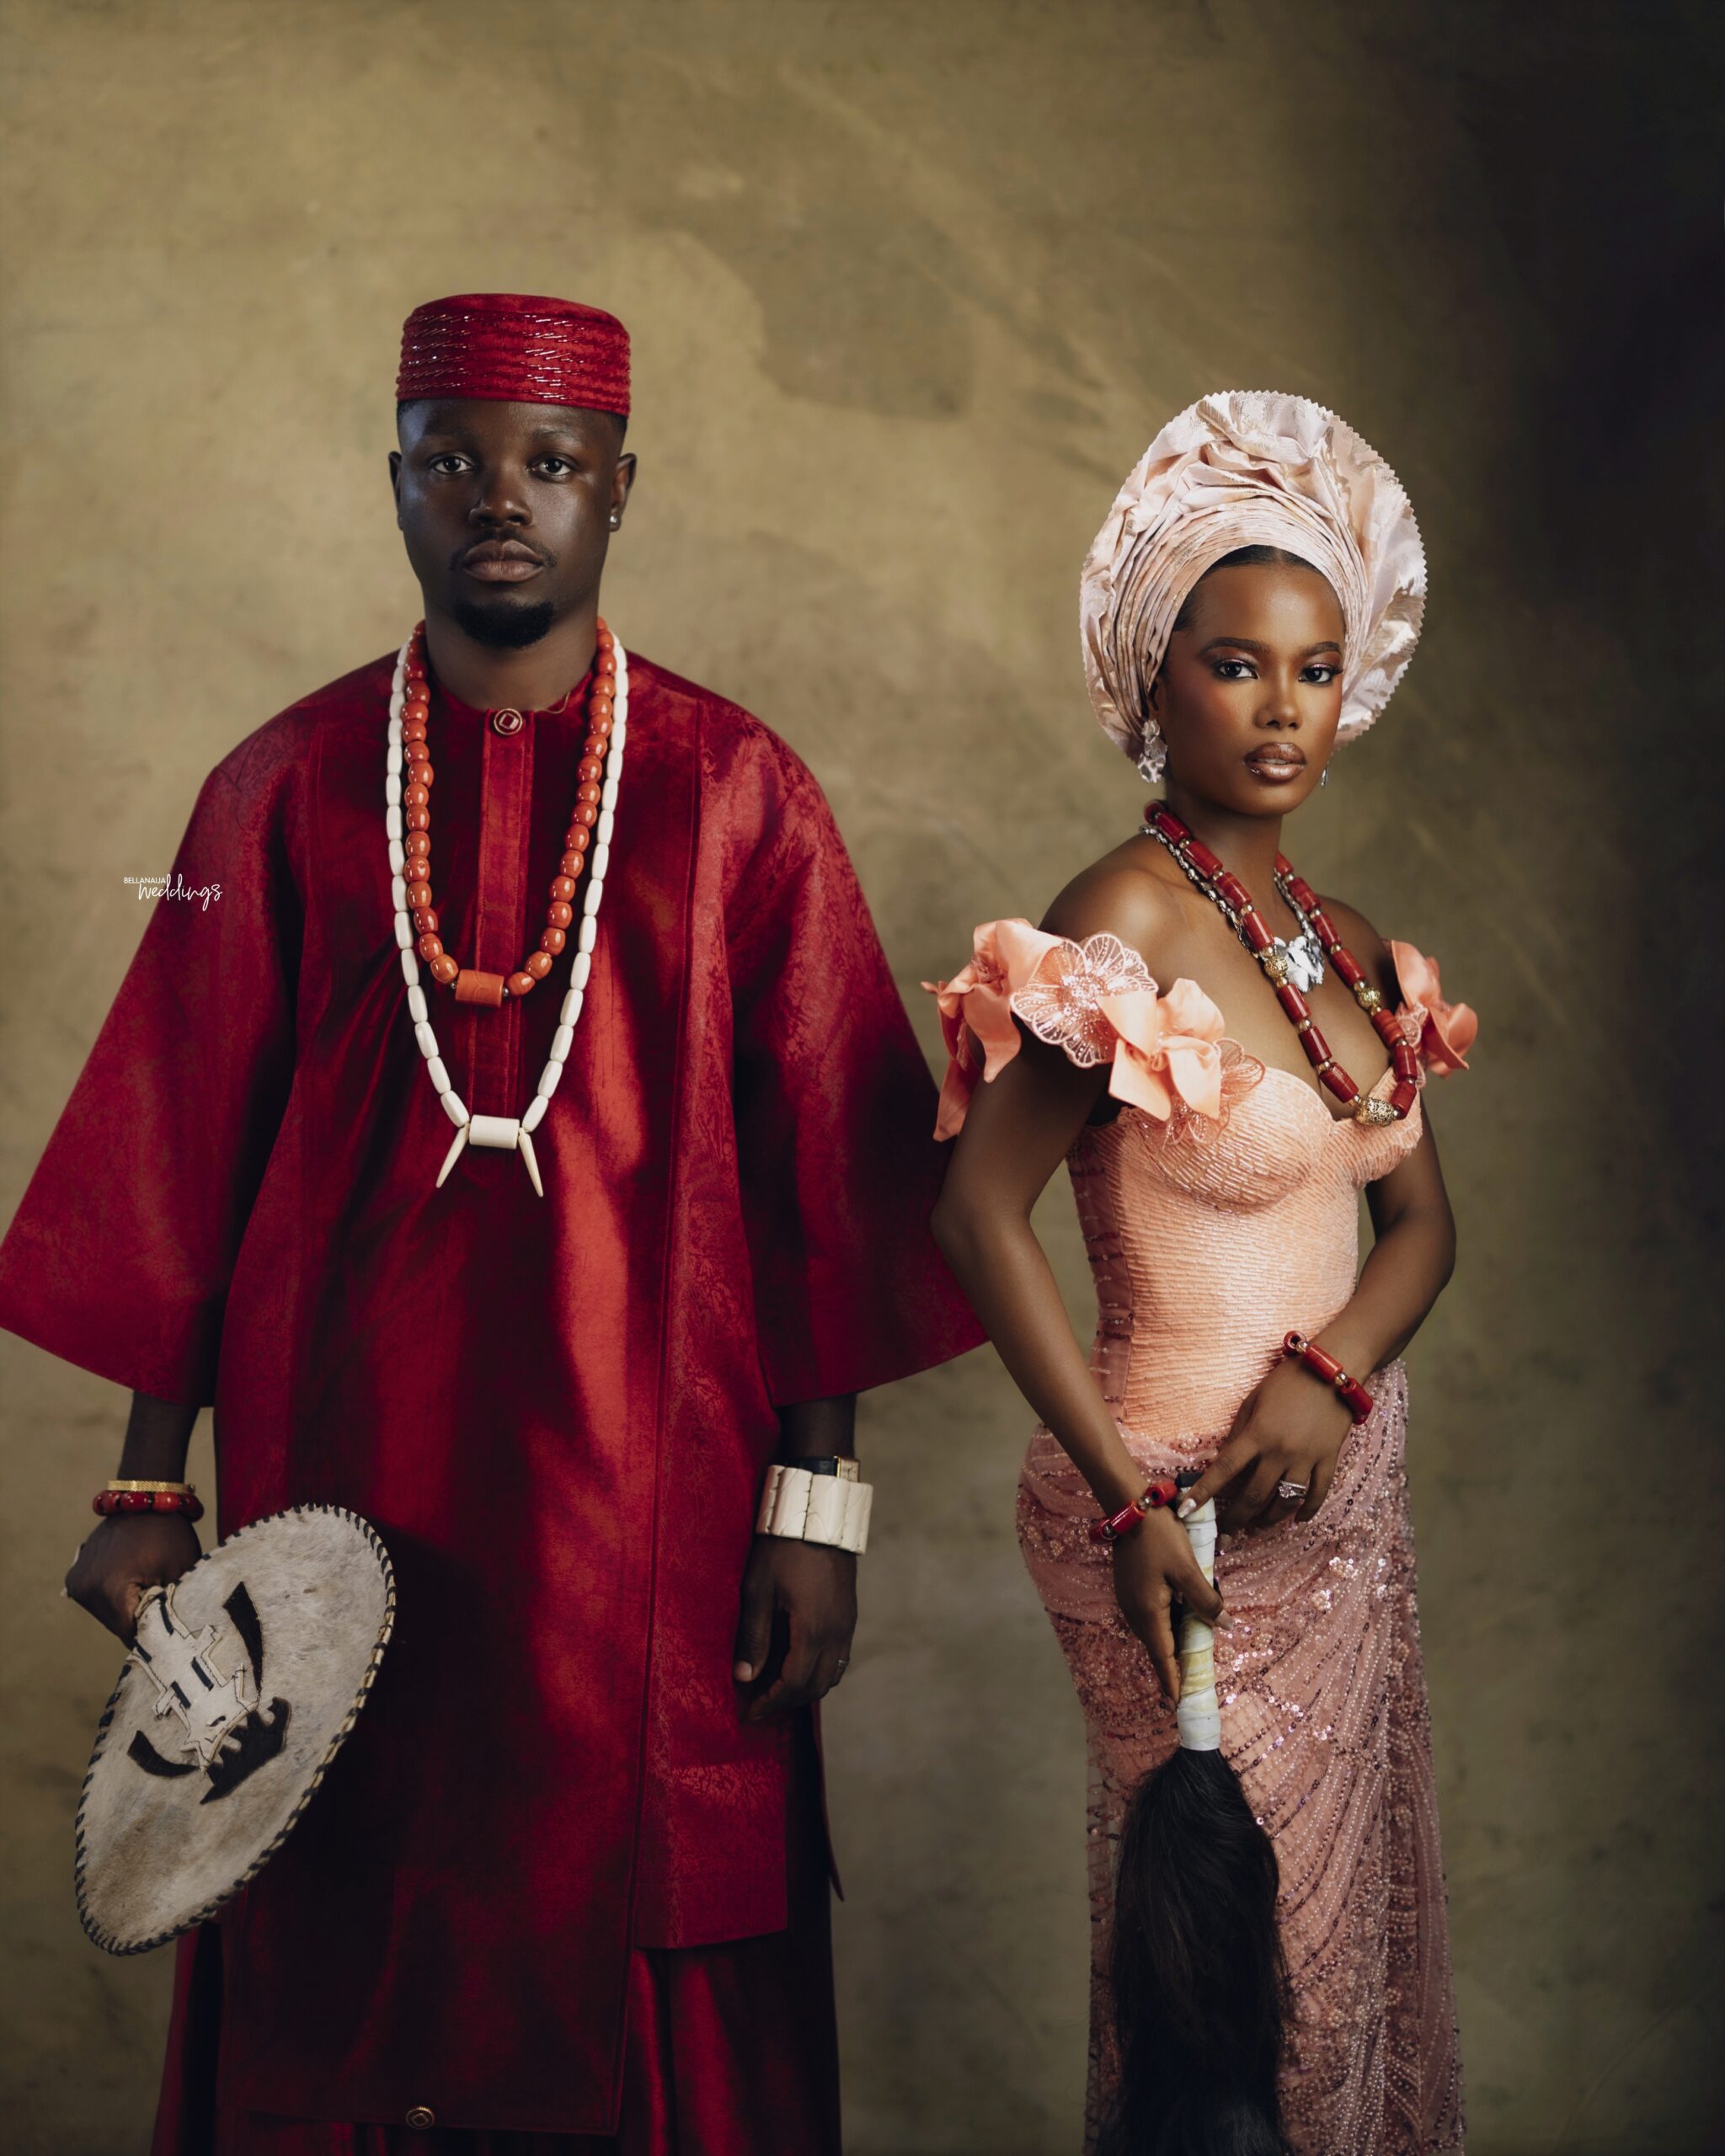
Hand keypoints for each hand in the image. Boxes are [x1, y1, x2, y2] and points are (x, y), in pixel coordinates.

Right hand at [65, 1513, 202, 1642]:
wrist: (144, 1497)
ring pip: (108, 1615)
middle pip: (117, 1626)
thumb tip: (170, 1640)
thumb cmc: (169, 1533)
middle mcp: (86, 1589)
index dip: (153, 1633)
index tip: (170, 1626)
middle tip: (162, 1600)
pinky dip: (116, 1597)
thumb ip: (171, 1608)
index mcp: (110, 1591)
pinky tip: (133, 1577)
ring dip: (127, 1609)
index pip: (131, 1634)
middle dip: (140, 1621)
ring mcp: (77, 1582)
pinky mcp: (75, 1576)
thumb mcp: (179, 1572)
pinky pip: (99, 1600)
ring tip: (148, 1584)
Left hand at [733, 1535, 856, 1723]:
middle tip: (760, 1704)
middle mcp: (836, 1633)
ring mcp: (847, 1623)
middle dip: (788, 1701)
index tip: (750, 1713)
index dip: (771, 1703)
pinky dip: (820, 1670)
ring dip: (806, 1688)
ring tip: (777, 1688)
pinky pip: (840, 1656)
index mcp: (813, 1630)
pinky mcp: (850, 1613)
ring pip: (833, 1674)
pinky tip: (799, 1662)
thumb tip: (744, 1677)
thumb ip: (754, 1636)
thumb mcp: (759, 1589)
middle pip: (817, 1686)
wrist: (818, 1511)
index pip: (794, 1684)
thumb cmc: (783, 1547)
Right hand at [1110, 1506, 1225, 1703]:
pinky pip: (1148, 1616)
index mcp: (1148, 1612)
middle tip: (1189, 1685)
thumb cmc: (1160, 1537)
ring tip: (1185, 1660)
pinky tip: (1177, 1621)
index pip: (1162, 1657)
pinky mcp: (1129, 1587)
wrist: (1129, 1505)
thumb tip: (1226, 1625)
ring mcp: (1129, 1599)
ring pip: (1152, 1631)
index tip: (1178, 1705)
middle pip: (1156, 1647)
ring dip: (1168, 1646)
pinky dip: (1163, 1627)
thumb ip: (1206, 1599)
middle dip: (1172, 1667)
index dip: (1172, 1681)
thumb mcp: (1188, 1568)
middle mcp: (1134, 1611)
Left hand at [1183, 1358, 1353, 1534]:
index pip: (1224, 1470)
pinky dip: (1307, 1511)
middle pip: (1254, 1496)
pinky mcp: (1328, 1460)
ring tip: (1257, 1527)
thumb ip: (1239, 1433)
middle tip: (1226, 1535)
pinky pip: (1317, 1494)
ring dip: (1268, 1519)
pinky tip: (1296, 1520)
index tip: (1187, 1512)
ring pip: (1285, 1502)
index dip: (1204, 1493)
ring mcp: (1306, 1459)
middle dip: (1236, 1519)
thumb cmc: (1287, 1381)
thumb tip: (1224, 1459)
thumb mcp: (1253, 1401)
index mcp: (1257, 1435)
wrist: (1332, 1372)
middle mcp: (1280, 1452)